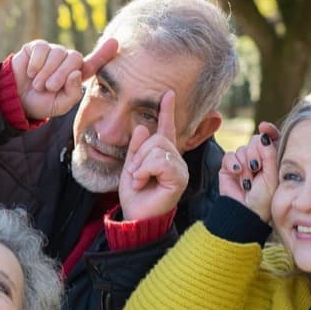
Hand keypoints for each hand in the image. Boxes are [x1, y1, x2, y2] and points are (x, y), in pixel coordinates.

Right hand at [11, 38, 117, 119]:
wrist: (16, 100)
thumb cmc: (41, 103)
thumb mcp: (60, 105)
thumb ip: (73, 93)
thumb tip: (76, 72)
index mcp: (76, 75)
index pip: (93, 63)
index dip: (104, 53)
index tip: (115, 42)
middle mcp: (67, 61)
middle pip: (74, 57)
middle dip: (61, 74)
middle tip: (49, 88)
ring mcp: (53, 52)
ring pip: (58, 53)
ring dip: (46, 72)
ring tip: (38, 84)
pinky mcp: (38, 47)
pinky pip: (43, 48)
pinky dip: (36, 63)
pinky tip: (31, 72)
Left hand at [118, 90, 187, 220]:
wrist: (136, 216)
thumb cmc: (135, 195)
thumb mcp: (131, 166)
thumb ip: (136, 147)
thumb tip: (141, 127)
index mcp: (163, 154)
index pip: (166, 129)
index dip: (167, 111)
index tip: (168, 94)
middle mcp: (175, 159)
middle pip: (157, 138)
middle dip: (139, 154)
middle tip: (135, 174)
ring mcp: (179, 168)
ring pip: (157, 148)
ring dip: (140, 165)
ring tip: (139, 180)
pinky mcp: (179, 177)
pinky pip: (160, 161)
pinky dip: (145, 170)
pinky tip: (143, 182)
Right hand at [219, 121, 279, 221]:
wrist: (245, 212)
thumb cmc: (263, 198)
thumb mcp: (272, 176)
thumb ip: (270, 154)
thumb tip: (264, 135)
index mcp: (272, 160)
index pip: (271, 139)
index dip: (269, 131)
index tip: (265, 127)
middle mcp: (257, 159)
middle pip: (255, 141)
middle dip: (255, 153)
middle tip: (256, 168)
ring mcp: (242, 163)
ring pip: (242, 149)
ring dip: (245, 164)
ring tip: (248, 180)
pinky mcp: (228, 167)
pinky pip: (229, 156)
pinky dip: (233, 163)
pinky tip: (237, 173)